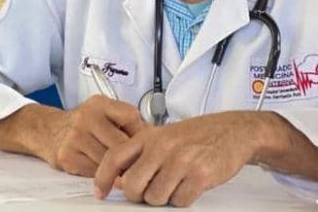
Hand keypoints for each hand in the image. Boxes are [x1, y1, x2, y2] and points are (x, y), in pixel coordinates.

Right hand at [35, 96, 145, 176]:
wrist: (48, 130)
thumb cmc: (82, 124)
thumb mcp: (103, 112)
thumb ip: (126, 121)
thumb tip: (154, 139)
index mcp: (99, 103)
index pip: (131, 117)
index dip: (141, 134)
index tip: (145, 143)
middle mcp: (86, 117)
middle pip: (122, 144)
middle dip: (130, 156)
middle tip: (135, 163)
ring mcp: (76, 137)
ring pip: (110, 161)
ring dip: (117, 169)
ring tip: (118, 167)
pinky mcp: (68, 156)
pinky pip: (95, 172)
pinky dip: (102, 175)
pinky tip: (100, 169)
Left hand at [94, 112, 257, 206]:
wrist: (231, 130)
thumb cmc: (195, 135)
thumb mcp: (162, 136)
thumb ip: (142, 154)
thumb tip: (120, 178)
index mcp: (147, 136)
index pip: (114, 157)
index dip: (102, 178)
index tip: (100, 192)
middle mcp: (161, 147)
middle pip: (132, 185)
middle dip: (138, 196)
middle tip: (148, 192)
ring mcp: (180, 161)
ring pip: (155, 197)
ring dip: (163, 199)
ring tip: (173, 185)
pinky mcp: (200, 175)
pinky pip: (180, 201)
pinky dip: (182, 199)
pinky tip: (188, 186)